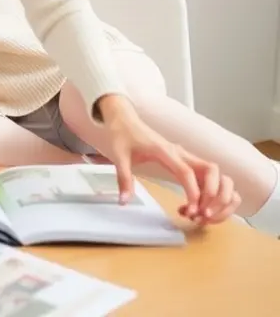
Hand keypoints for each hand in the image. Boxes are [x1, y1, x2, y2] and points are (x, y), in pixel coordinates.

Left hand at [99, 96, 240, 224]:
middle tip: (202, 213)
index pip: (186, 171)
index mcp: (164, 150)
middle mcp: (178, 152)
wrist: (123, 118)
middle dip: (213, 193)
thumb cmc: (122, 135)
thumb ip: (123, 179)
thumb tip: (123, 201)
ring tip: (202, 213)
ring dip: (214, 193)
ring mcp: (182, 155)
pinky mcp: (182, 159)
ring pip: (211, 172)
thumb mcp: (118, 156)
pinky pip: (204, 175)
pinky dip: (208, 190)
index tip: (193, 210)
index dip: (193, 192)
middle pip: (210, 170)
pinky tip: (195, 205)